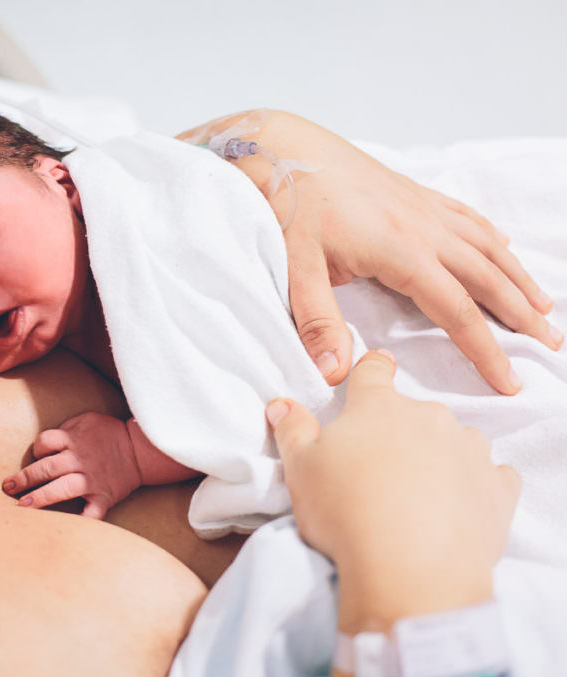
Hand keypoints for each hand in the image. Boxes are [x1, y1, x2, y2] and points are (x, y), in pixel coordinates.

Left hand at [1, 412, 141, 518]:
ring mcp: (91, 480)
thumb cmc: (109, 433)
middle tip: (8, 487)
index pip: (45, 443)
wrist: (140, 450)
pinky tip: (68, 530)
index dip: (36, 450)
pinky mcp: (103, 496)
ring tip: (23, 506)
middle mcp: (79, 460)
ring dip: (41, 497)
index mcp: (73, 439)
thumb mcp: (86, 420)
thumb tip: (44, 442)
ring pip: (61, 488)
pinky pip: (92, 512)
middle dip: (24, 478)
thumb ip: (65, 428)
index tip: (35, 457)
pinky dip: (82, 522)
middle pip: (46, 467)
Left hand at [180, 111, 560, 393]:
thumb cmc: (289, 204)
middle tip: (550, 343)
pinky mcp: (412, 193)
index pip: (456, 311)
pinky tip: (503, 248)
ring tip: (543, 305)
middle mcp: (423, 228)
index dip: (484, 349)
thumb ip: (318, 322)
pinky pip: (465, 217)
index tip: (508, 380)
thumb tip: (335, 373)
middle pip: (486, 278)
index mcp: (401, 252)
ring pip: (485, 246)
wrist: (285, 148)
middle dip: (520, 313)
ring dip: (517, 277)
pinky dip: (490, 237)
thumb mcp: (296, 268)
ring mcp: (422, 207)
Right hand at [267, 350, 521, 630]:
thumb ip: (292, 429)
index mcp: (378, 407)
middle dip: (399, 431)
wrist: (410, 569)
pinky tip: (458, 507)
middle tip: (379, 467)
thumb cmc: (345, 511)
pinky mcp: (498, 487)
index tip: (373, 371)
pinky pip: (492, 476)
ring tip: (418, 494)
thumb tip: (281, 403)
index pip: (374, 370)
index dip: (371, 369)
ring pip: (455, 440)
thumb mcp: (300, 469)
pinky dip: (477, 485)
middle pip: (414, 411)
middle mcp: (429, 416)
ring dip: (439, 456)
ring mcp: (469, 450)